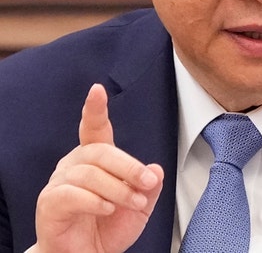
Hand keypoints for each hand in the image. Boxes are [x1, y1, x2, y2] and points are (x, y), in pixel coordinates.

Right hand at [34, 84, 163, 252]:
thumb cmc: (109, 227)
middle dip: (129, 166)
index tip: (97, 90)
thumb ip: (150, 186)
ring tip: (132, 202)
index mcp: (96, 159)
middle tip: (146, 182)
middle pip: (101, 152)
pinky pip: (72, 194)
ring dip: (117, 188)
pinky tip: (107, 208)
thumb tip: (155, 169)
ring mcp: (59, 183)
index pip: (95, 129)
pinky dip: (95, 200)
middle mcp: (75, 165)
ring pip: (90, 174)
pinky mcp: (50, 203)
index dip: (95, 109)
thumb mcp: (141, 205)